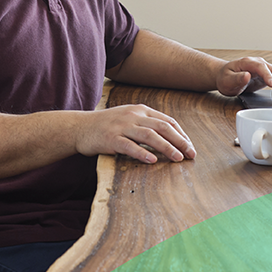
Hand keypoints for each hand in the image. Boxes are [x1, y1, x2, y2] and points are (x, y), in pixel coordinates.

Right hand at [76, 104, 194, 163]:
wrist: (79, 127)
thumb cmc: (106, 125)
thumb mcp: (128, 118)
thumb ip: (146, 124)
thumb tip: (169, 138)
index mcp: (140, 110)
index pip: (167, 120)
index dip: (181, 134)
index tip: (190, 146)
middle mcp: (133, 116)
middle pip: (162, 127)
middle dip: (180, 141)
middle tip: (191, 154)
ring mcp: (121, 126)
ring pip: (149, 136)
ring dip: (166, 147)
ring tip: (178, 158)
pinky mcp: (110, 139)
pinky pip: (129, 146)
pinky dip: (142, 153)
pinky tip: (152, 161)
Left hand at [216, 57, 271, 103]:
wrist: (225, 76)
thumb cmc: (225, 78)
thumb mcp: (226, 80)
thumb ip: (236, 78)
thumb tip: (247, 75)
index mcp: (248, 62)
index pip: (262, 67)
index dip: (269, 76)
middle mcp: (259, 63)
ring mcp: (265, 69)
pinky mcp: (269, 75)